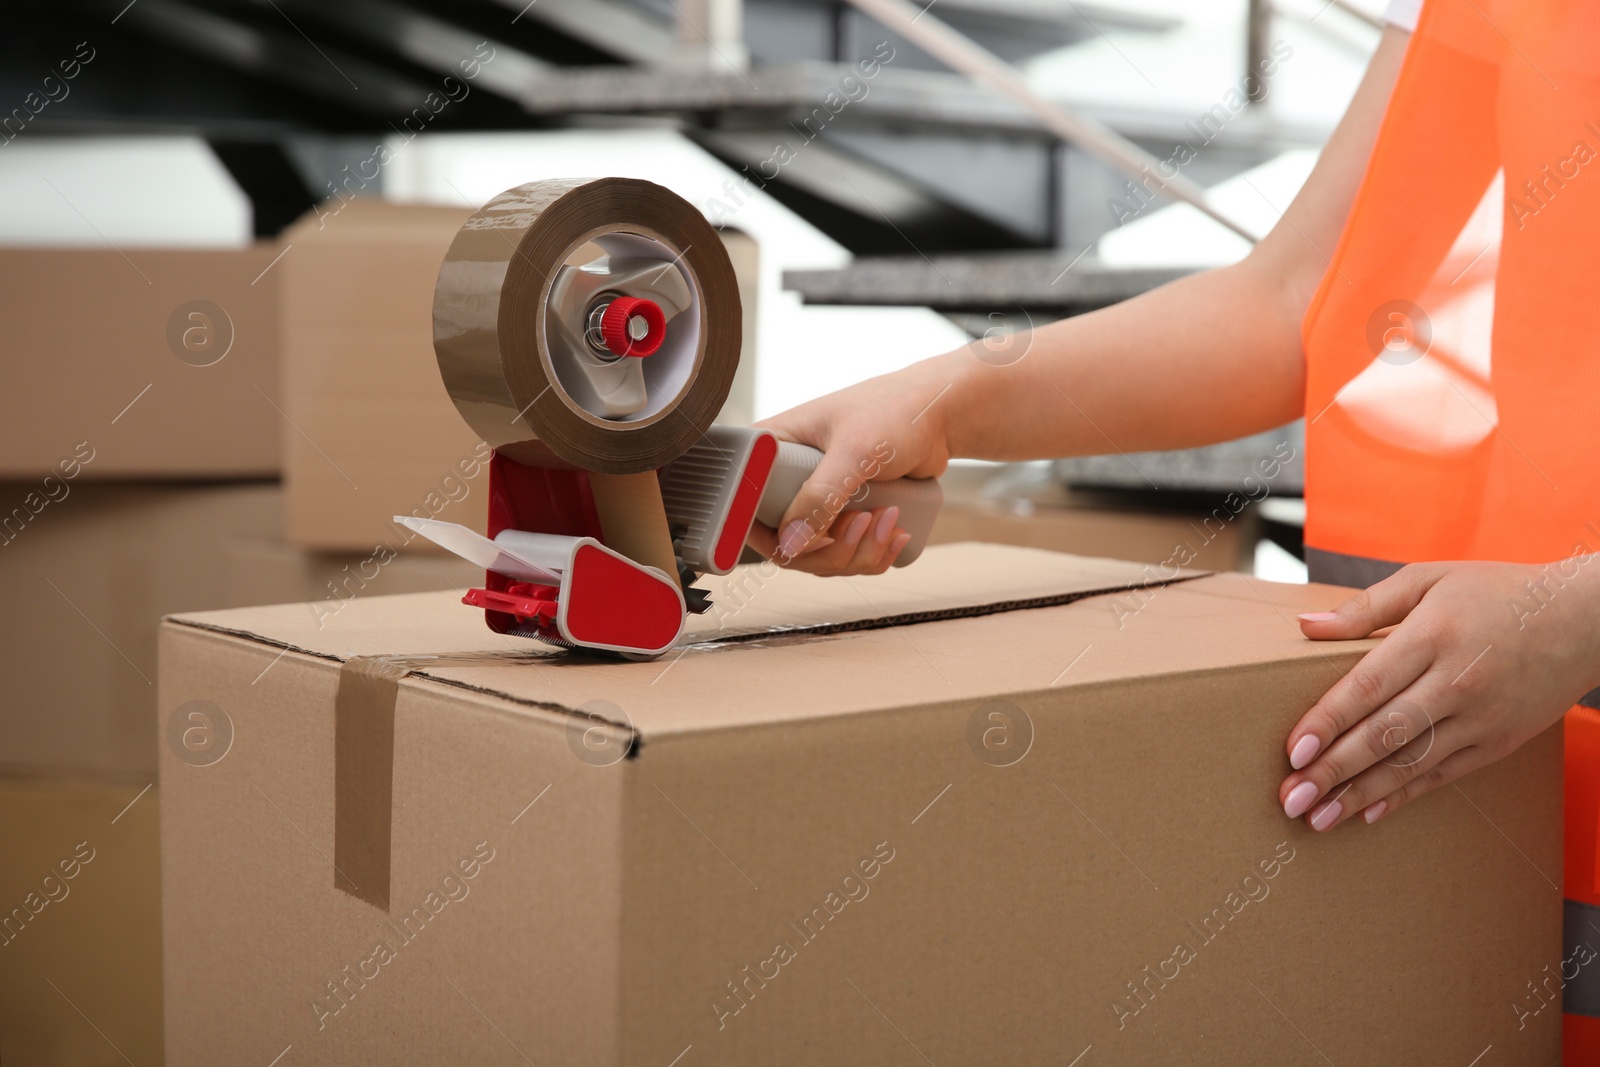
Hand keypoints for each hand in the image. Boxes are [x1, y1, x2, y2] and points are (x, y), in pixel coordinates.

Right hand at [747, 355, 964, 574]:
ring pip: (817, 555)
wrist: (938, 416)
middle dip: (832, 548)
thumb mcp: (855, 451)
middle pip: (785, 543)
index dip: (770, 532)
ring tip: (891, 520)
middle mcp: (786, 478)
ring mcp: (815, 499)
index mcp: (772, 449)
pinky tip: (896, 532)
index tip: (807, 538)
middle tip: (865, 523)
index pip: (744, 506)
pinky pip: (844, 554)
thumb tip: (792, 543)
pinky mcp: (842, 514)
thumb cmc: (895, 411)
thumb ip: (820, 496)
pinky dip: (871, 554)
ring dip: (858, 552)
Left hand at [1279, 559, 1599, 830]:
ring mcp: (1481, 718)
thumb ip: (1365, 607)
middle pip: (1384, 734)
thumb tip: (1305, 627)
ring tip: (1317, 818)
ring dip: (1360, 794)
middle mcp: (1457, 683)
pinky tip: (1366, 814)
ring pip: (1411, 763)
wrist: (1585, 620)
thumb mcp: (1429, 579)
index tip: (1292, 751)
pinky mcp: (1498, 743)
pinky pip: (1443, 775)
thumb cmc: (1495, 592)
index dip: (1329, 721)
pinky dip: (1403, 796)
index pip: (1369, 686)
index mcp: (1433, 636)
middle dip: (1333, 771)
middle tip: (1290, 798)